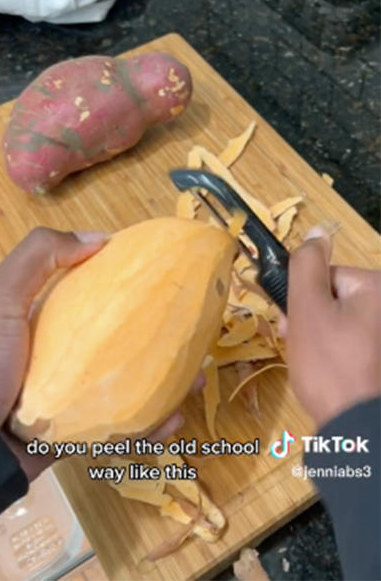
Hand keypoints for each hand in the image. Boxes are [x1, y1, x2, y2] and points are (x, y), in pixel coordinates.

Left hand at [0, 227, 198, 480]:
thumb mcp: (3, 294)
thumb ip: (41, 255)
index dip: (128, 288)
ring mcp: (69, 399)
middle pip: (118, 345)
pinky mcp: (75, 435)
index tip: (163, 280)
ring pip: (127, 388)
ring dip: (166, 384)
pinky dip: (149, 429)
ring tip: (196, 377)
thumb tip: (100, 238)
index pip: (95, 298)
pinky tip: (175, 420)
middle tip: (190, 333)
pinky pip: (119, 431)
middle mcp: (60, 359)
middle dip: (157, 340)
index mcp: (45, 323)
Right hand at [283, 226, 380, 427]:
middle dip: (310, 320)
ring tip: (312, 363)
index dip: (302, 299)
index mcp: (377, 289)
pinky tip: (327, 371)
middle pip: (335, 300)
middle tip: (300, 345)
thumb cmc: (329, 365)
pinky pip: (354, 343)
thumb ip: (306, 265)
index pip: (327, 276)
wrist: (356, 431)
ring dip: (319, 337)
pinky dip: (336, 353)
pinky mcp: (379, 358)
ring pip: (341, 323)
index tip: (290, 323)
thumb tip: (316, 231)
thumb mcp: (307, 308)